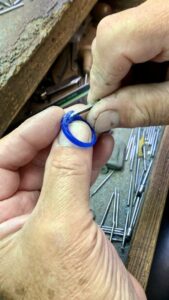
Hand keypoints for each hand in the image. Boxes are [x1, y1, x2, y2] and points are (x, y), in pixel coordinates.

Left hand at [0, 106, 145, 298]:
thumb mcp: (60, 228)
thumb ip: (65, 174)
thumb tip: (71, 135)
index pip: (0, 165)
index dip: (28, 136)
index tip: (57, 118)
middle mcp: (11, 222)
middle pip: (28, 164)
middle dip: (55, 139)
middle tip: (78, 122)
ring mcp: (42, 220)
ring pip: (54, 171)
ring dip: (75, 148)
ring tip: (92, 132)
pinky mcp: (68, 221)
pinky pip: (74, 183)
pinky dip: (88, 164)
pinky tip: (98, 150)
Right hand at [88, 0, 168, 132]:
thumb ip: (142, 109)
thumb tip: (99, 117)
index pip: (112, 41)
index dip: (101, 78)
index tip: (103, 107)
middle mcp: (162, 7)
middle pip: (110, 36)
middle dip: (108, 76)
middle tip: (120, 104)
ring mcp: (160, 10)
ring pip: (117, 37)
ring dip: (119, 71)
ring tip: (140, 93)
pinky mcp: (160, 17)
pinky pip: (132, 35)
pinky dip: (131, 62)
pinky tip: (147, 78)